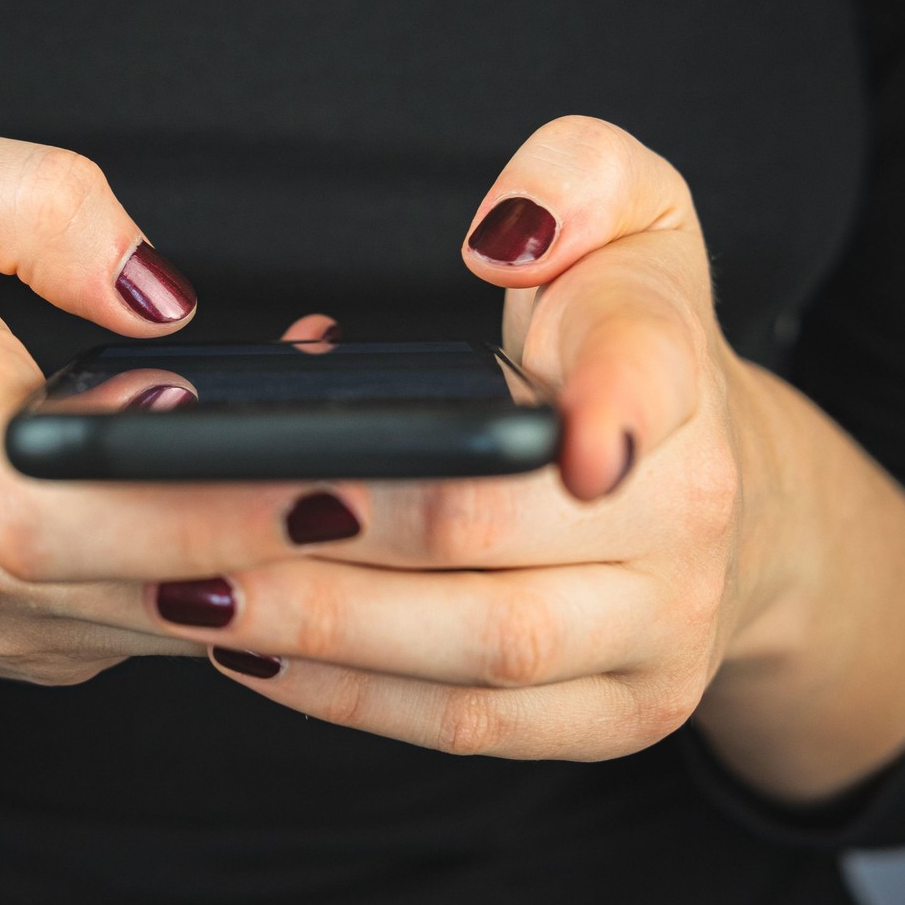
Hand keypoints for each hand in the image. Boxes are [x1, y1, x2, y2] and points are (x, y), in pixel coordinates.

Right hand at [0, 127, 361, 772]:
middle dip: (305, 544)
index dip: (187, 500)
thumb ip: (26, 202)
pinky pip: (174, 612)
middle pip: (150, 583)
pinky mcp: (47, 646)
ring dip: (303, 559)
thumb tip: (164, 293)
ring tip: (425, 480)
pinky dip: (261, 564)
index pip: (56, 511)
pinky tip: (338, 495)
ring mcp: (6, 625)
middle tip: (446, 491)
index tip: (319, 468)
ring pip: (181, 616)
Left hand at [143, 117, 904, 799]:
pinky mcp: (614, 717)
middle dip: (341, 527)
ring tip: (192, 588)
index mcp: (683, 378)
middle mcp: (694, 520)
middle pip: (499, 536)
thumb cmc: (624, 337)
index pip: (648, 378)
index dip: (609, 407)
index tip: (562, 443)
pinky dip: (350, 698)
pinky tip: (252, 651)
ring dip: (323, 628)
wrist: (711, 486)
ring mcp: (661, 639)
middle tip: (198, 506)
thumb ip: (578, 177)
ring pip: (482, 654)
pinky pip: (470, 727)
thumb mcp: (631, 215)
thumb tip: (503, 233)